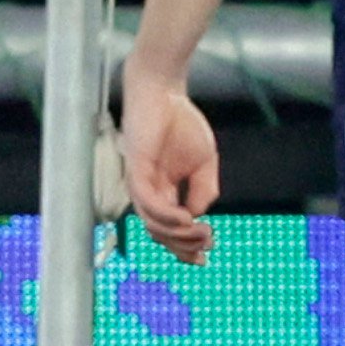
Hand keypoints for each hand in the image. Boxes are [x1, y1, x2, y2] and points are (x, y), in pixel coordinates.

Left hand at [120, 74, 221, 263]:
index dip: (186, 246)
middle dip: (183, 246)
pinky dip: (166, 215)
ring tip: (201, 231)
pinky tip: (186, 218)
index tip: (208, 252)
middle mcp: (149, 192)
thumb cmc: (182, 124)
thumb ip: (203, 191)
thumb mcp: (204, 164)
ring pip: (152, 223)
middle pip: (159, 233)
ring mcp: (141, 183)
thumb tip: (197, 217)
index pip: (169, 229)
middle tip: (207, 244)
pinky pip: (148, 202)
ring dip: (177, 234)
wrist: (166, 93)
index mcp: (163, 192)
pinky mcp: (136, 170)